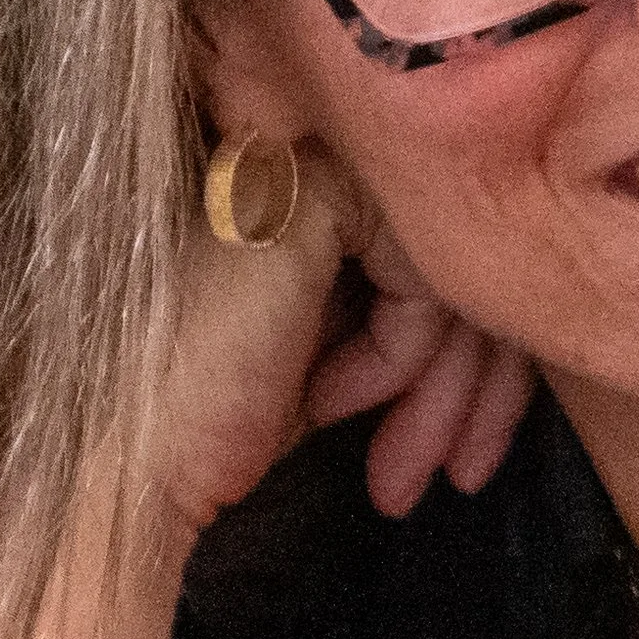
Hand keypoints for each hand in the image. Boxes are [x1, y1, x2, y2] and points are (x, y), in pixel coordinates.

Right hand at [145, 149, 534, 550]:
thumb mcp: (337, 369)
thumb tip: (514, 337)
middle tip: (459, 475)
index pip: (436, 254)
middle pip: (458, 258)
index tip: (459, 460)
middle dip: (470, 385)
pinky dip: (402, 359)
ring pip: (454, 271)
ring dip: (446, 392)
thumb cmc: (208, 429)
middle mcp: (312, 162)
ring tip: (411, 474)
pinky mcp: (315, 191)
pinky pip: (426, 277)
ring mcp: (309, 165)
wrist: (124, 466)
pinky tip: (334, 406)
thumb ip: (412, 327)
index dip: (465, 364)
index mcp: (310, 198)